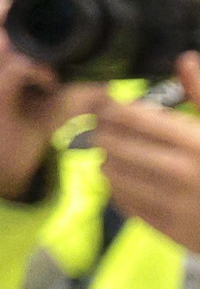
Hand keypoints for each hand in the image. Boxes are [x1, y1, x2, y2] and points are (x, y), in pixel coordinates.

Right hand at [0, 0, 97, 200]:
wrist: (6, 151)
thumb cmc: (28, 106)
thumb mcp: (44, 65)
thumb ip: (62, 44)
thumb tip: (98, 21)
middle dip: (18, 6)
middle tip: (45, 19)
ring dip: (31, 44)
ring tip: (47, 64)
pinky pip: (12, 66)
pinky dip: (35, 70)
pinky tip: (46, 80)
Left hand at [93, 57, 199, 250]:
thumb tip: (185, 59)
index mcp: (199, 143)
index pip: (140, 119)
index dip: (115, 110)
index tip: (106, 106)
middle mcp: (185, 174)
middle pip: (120, 147)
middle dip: (103, 135)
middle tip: (99, 129)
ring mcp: (176, 205)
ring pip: (117, 178)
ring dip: (107, 162)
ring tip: (109, 154)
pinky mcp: (171, 230)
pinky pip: (127, 204)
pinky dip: (118, 189)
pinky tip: (123, 180)